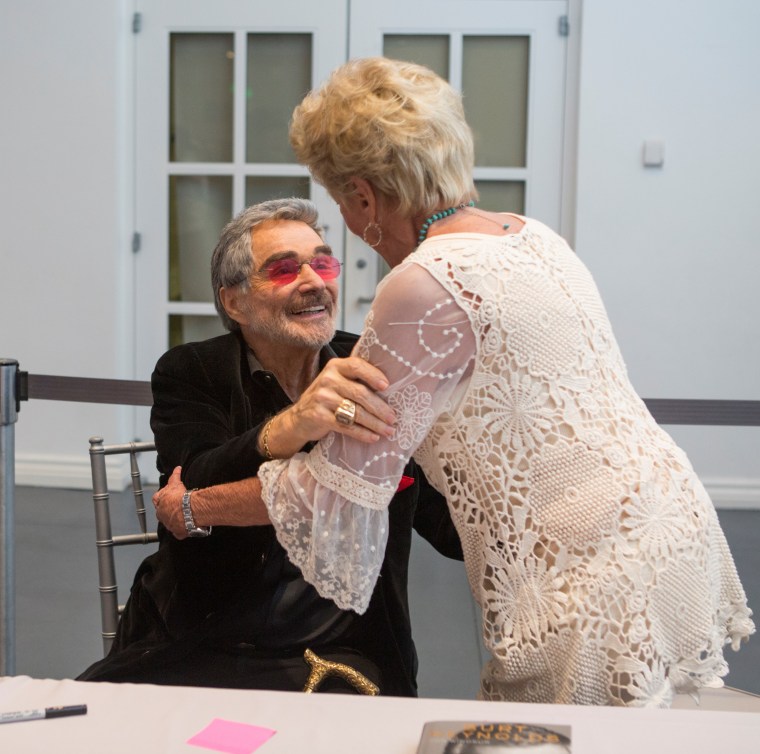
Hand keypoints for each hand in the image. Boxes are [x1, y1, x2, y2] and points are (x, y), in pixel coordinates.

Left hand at [152, 466, 188, 539]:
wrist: (188, 510)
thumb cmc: (180, 497)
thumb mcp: (176, 484)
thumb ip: (175, 476)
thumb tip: (177, 468)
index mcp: (159, 503)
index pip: (157, 499)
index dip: (162, 497)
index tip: (168, 496)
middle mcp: (162, 515)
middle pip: (162, 512)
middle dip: (167, 509)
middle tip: (176, 506)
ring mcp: (169, 524)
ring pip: (170, 522)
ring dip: (175, 519)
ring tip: (184, 515)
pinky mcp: (178, 532)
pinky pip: (178, 532)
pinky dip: (182, 530)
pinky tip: (188, 527)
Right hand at [276, 356, 395, 450]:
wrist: (298, 418)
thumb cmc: (326, 398)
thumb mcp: (337, 382)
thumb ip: (356, 380)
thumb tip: (391, 389)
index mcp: (335, 367)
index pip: (357, 366)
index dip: (373, 375)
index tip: (387, 387)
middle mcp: (327, 379)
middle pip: (360, 393)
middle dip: (380, 408)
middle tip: (393, 418)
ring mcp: (322, 398)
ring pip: (355, 412)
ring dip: (375, 424)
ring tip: (388, 431)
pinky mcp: (319, 416)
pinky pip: (346, 426)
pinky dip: (362, 433)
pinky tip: (373, 437)